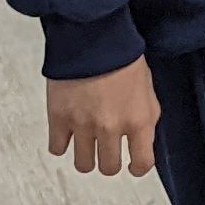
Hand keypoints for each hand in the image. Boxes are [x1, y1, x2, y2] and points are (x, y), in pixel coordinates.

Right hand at [48, 61, 160, 175]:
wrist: (92, 35)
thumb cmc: (123, 57)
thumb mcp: (148, 89)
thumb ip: (145, 119)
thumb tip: (141, 142)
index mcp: (139, 120)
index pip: (142, 163)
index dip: (137, 167)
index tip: (132, 165)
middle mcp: (111, 128)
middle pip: (109, 168)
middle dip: (109, 161)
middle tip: (106, 149)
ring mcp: (83, 125)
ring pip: (83, 164)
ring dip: (86, 156)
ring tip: (86, 142)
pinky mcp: (58, 118)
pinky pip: (57, 148)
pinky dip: (61, 144)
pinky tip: (66, 133)